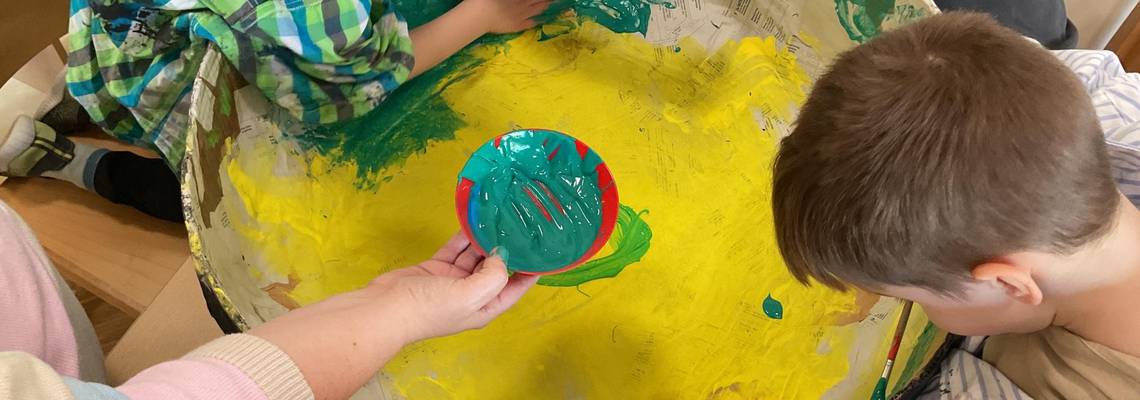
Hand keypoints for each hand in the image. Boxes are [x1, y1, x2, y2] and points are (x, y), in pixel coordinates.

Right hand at [367, 233, 538, 342]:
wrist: (384, 309)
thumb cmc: (428, 309)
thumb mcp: (469, 296)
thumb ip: (493, 276)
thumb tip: (501, 256)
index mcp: (484, 308)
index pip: (514, 289)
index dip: (529, 273)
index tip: (543, 252)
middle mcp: (471, 295)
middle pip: (496, 270)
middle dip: (508, 252)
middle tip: (520, 227)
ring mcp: (453, 281)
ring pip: (476, 256)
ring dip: (486, 240)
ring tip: (499, 219)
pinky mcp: (436, 268)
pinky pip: (456, 249)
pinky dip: (464, 237)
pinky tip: (473, 222)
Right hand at [469, 0, 554, 33]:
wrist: (480, 15)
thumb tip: (519, 0)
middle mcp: (523, 4)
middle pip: (539, 0)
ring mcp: (521, 16)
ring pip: (537, 10)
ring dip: (544, 5)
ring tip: (548, 3)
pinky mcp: (517, 26)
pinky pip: (529, 23)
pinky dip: (534, 20)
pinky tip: (536, 19)